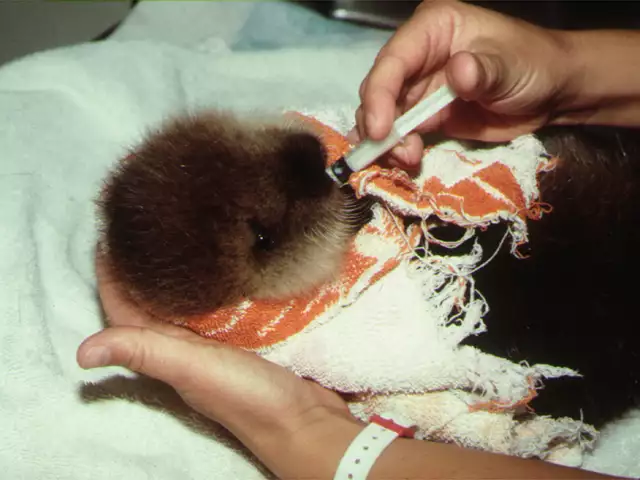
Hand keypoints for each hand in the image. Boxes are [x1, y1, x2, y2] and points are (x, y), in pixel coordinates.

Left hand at [77, 255, 351, 460]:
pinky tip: (229, 260)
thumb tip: (80, 353)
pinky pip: (223, 302)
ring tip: (184, 233)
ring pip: (189, 299)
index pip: (126, 308)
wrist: (303, 419)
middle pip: (155, 299)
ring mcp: (218, 339)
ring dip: (181, 271)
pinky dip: (219, 281)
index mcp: (167, 351)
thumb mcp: (192, 368)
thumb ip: (146, 352)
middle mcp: (187, 344)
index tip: (111, 235)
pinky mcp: (248, 334)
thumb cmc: (246, 396)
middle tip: (149, 224)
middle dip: (145, 265)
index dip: (112, 275)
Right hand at [349, 0, 573, 166]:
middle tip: (392, 151)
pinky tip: (404, 161)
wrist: (552, 93)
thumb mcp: (511, 65)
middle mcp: (417, 55)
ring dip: (386, 141)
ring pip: (382, 114)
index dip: (380, 95)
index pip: (393, 60)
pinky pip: (399, 133)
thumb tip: (458, 72)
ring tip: (406, 159)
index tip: (381, 130)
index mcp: (432, 28)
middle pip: (378, 89)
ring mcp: (418, 86)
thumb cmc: (534, 65)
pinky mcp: (424, 115)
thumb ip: (483, 70)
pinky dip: (395, 149)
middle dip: (379, 123)